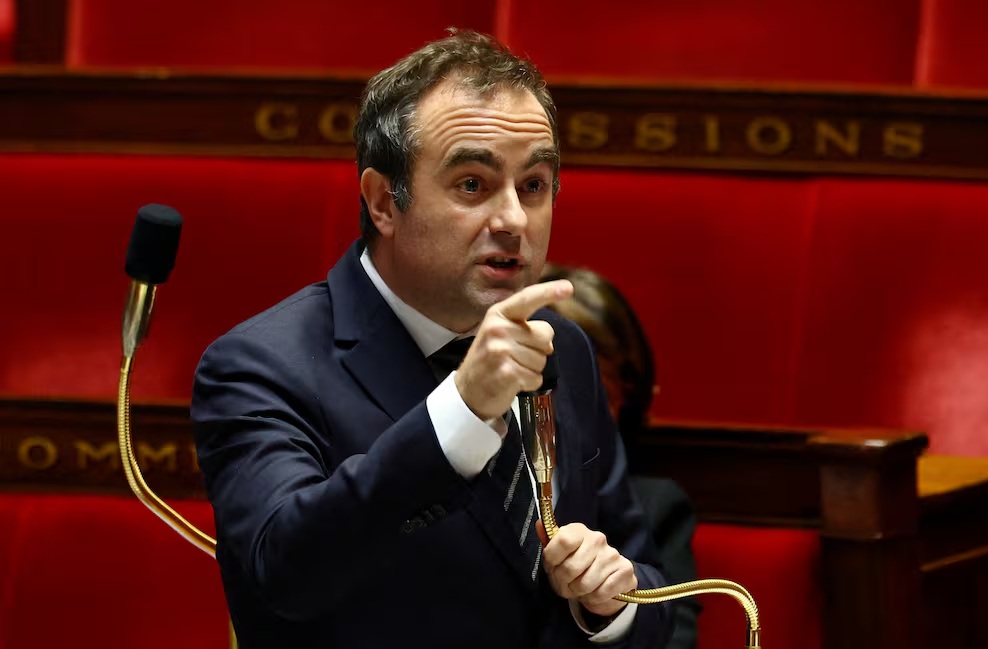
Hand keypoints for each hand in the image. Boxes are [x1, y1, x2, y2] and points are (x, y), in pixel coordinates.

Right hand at [454, 279, 572, 420]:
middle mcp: (498, 329)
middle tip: (514, 357)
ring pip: (542, 360)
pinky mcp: (506, 373)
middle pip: (545, 337)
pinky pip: (536, 378)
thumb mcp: (501, 334)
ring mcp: (500, 351)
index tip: (568, 287)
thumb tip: (548, 344)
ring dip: (531, 369)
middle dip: (537, 350)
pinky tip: (512, 382)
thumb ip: (526, 329)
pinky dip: (529, 384)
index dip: (549, 292)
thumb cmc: (490, 360)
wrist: (467, 392)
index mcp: (498, 314)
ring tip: (510, 369)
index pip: (527, 299)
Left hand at [541, 521, 636, 617]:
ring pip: (585, 584)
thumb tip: (539, 524)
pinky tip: (593, 592)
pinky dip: (593, 598)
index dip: (552, 560)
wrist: (605, 580)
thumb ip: (549, 542)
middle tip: (565, 583)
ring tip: (578, 589)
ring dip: (578, 592)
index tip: (553, 566)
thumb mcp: (559, 554)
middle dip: (563, 582)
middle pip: (571, 567)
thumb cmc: (576, 565)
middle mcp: (597, 538)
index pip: (563, 541)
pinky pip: (601, 593)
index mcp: (578, 530)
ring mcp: (612, 554)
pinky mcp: (625, 570)